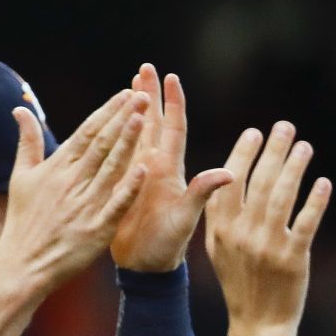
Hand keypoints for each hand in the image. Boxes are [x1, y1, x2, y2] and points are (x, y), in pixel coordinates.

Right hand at [0, 86, 151, 294]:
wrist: (21, 263)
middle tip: (142, 95)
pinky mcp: (95, 228)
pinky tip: (144, 168)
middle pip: (101, 145)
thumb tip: (20, 110)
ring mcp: (84, 205)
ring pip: (110, 168)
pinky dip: (129, 186)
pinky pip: (115, 204)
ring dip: (127, 142)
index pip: (86, 133)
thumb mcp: (20, 177)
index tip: (126, 93)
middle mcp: (70, 182)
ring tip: (143, 118)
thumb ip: (27, 142)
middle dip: (122, 118)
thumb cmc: (22, 219)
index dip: (107, 112)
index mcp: (56, 168)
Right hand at [110, 66, 236, 271]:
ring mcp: (135, 176)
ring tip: (127, 87)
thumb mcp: (186, 218)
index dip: (171, 103)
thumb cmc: (167, 245)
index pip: (171, 128)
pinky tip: (105, 125)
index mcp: (167, 169)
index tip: (169, 77)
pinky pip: (113, 157)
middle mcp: (152, 167)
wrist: (145, 267)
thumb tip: (230, 172)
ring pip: (133, 135)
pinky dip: (110, 138)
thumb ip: (203, 192)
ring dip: (130, 110)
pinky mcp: (119, 187)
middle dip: (146, 95)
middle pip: (150, 124)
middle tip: (143, 68)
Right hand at [206, 121, 328, 335]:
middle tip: (284, 126)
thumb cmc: (242, 281)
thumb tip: (232, 179)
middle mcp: (239, 234)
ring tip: (304, 147)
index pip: (227, 184)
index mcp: (218, 230)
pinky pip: (306, 222)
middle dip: (271, 151)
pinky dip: (315, 201)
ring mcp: (265, 246)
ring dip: (294, 168)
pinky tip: (323, 183)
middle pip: (256, 183)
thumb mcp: (221, 249)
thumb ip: (224, 217)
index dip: (240, 155)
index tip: (253, 133)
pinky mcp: (292, 258)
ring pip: (281, 197)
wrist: (258, 321)